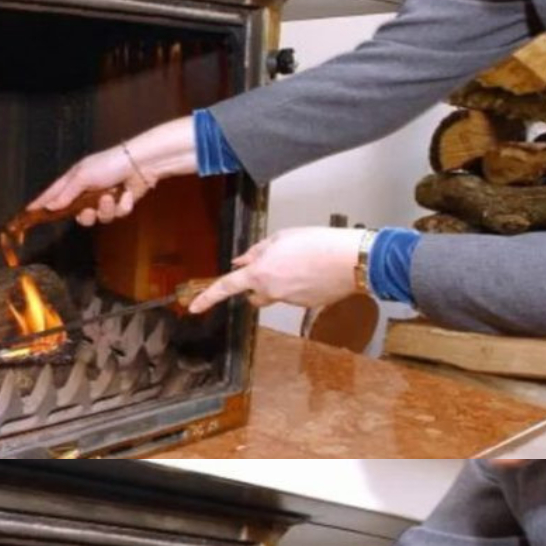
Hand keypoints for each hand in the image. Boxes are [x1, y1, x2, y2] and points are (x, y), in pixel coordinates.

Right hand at [28, 145, 150, 226]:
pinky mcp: (119, 204)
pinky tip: (126, 195)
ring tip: (111, 197)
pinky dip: (122, 206)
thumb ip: (66, 194)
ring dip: (106, 209)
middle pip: (77, 215)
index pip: (53, 194)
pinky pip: (116, 215)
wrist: (141, 164)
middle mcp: (87, 191)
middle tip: (88, 210)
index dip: (42, 204)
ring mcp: (103, 199)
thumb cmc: (110, 164)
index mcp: (75, 180)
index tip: (29, 212)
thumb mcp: (83, 176)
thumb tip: (49, 207)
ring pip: (98, 218)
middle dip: (85, 215)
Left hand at [188, 228, 367, 315]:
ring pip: (275, 294)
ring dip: (281, 281)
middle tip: (275, 264)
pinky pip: (294, 296)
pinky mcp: (305, 306)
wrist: (351, 260)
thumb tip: (241, 261)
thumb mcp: (281, 238)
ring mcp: (288, 302)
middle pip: (254, 294)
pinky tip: (314, 271)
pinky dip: (300, 285)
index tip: (194, 308)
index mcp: (260, 273)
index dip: (208, 298)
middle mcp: (270, 292)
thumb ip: (257, 251)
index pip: (227, 287)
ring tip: (303, 262)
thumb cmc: (318, 243)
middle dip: (257, 284)